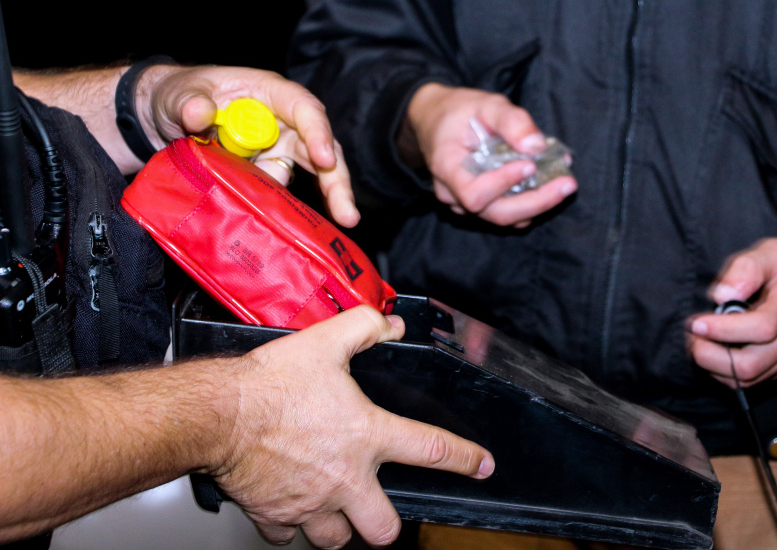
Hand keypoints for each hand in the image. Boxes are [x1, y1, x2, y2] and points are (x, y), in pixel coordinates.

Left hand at [142, 65, 358, 227]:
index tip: (324, 160)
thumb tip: (198, 112)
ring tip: (334, 222)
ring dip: (324, 199)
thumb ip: (188, 100)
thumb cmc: (181, 94)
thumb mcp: (179, 92)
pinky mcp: (269, 175)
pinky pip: (282, 194)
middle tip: (348, 213)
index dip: (317, 132)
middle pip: (321, 148)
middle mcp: (284, 123)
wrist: (165, 120)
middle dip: (337, 180)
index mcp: (270, 94)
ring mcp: (279, 151)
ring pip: (312, 175)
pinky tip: (289, 228)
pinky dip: (285, 211)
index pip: (303, 108)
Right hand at [211, 306, 494, 548]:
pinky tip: (290, 505)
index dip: (465, 459)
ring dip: (339, 528)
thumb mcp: (325, 341)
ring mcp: (310, 503)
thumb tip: (390, 325)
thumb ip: (364, 328)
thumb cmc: (267, 384)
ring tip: (334, 508)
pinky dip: (291, 526)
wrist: (217, 414)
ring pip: (337, 541)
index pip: (432, 449)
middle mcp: (344, 478)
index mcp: (366, 436)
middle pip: (384, 528)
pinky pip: (288, 536)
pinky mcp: (275, 515)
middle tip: (379, 507)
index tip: (482, 466)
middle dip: (385, 524)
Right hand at [403, 83, 576, 226]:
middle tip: (568, 184)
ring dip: (538, 204)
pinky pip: (507, 212)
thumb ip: (512, 121)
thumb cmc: (461, 111)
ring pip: (505, 217)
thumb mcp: (486, 103)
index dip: (503, 184)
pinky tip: (550, 184)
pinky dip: (530, 202)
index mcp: (446, 168)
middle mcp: (452, 194)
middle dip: (536, 202)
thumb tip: (537, 146)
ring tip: (564, 183)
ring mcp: (464, 204)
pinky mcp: (481, 205)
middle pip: (496, 214)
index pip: (474, 193)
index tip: (530, 165)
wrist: (439, 121)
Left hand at [687, 238, 776, 386]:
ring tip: (700, 343)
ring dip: (716, 367)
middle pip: (751, 365)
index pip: (761, 328)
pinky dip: (730, 372)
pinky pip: (758, 380)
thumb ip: (746, 268)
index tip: (698, 322)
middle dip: (710, 357)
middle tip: (693, 336)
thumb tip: (721, 295)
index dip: (724, 330)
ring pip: (751, 379)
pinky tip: (718, 351)